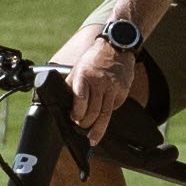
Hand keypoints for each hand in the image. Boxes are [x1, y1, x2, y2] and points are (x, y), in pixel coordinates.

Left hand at [53, 26, 149, 144]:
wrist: (117, 47)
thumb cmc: (93, 59)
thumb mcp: (78, 68)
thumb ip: (71, 85)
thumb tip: (63, 103)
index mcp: (84, 75)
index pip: (80, 100)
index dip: (76, 114)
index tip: (73, 119)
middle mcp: (99, 82)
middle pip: (93, 112)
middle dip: (85, 124)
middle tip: (81, 128)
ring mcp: (113, 87)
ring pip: (105, 115)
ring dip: (98, 130)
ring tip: (93, 139)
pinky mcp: (123, 91)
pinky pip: (114, 108)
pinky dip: (107, 113)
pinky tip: (103, 115)